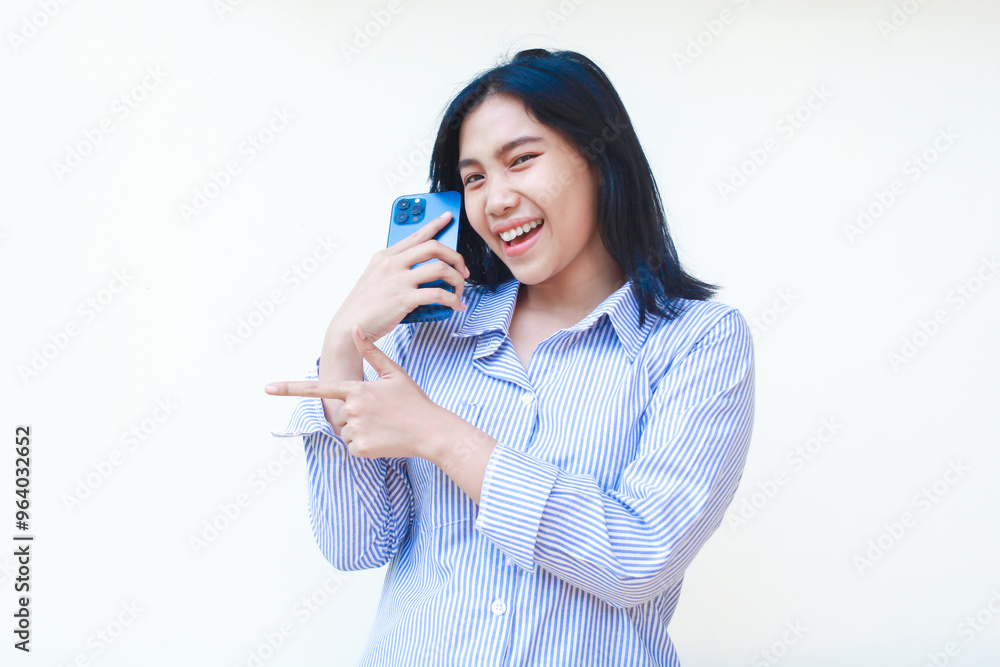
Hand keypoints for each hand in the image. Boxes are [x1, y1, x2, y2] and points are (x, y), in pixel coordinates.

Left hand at [266, 324, 450, 459]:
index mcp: (356, 388)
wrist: (431, 430)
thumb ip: (371, 352)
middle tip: (381, 414)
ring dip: (360, 431)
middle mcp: (352, 408)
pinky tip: (384, 439)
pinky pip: (352, 448)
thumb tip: (356, 328)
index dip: (290, 388)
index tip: (268, 388)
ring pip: (345, 431)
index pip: (317, 388)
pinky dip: (365, 446)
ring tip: (384, 426)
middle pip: (339, 413)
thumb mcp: (394, 373)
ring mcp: (355, 429)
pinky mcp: (360, 448)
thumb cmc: (414, 401)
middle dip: (355, 415)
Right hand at [331, 211, 469, 343]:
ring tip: (460, 291)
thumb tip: (422, 270)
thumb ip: (395, 269)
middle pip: (434, 248)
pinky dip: (452, 300)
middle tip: (463, 270)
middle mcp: (393, 263)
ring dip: (457, 280)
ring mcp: (398, 280)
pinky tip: (455, 305)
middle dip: (455, 257)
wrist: (349, 325)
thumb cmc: (364, 305)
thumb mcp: (375, 277)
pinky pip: (438, 294)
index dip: (435, 224)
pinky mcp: (404, 298)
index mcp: (386, 256)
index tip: (448, 218)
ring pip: (440, 268)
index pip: (416, 235)